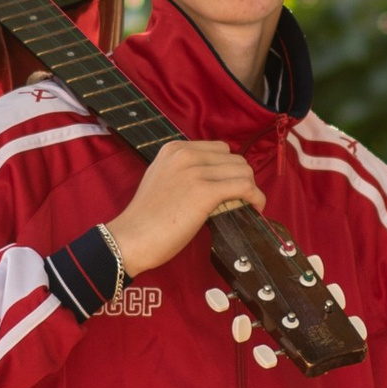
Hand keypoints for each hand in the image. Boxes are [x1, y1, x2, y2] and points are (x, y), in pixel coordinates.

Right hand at [100, 140, 264, 279]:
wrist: (130, 238)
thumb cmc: (146, 218)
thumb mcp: (161, 179)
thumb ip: (184, 172)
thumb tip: (216, 179)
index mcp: (174, 149)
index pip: (219, 150)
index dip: (228, 170)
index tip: (230, 187)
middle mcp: (185, 154)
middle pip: (234, 159)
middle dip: (241, 179)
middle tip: (239, 200)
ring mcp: (195, 172)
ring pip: (243, 172)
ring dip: (250, 189)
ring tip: (246, 205)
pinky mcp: (204, 192)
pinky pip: (245, 187)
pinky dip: (256, 197)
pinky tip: (255, 207)